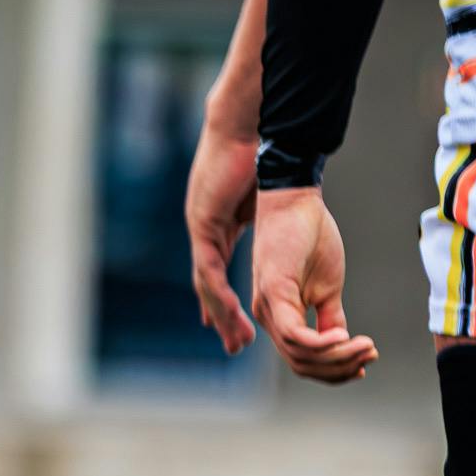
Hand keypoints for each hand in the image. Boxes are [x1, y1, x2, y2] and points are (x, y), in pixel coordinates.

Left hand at [186, 119, 258, 354]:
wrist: (246, 130)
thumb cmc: (258, 154)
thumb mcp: (262, 197)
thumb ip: (264, 215)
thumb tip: (276, 224)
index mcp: (218, 228)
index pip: (218, 274)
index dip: (225, 301)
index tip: (236, 326)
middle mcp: (204, 233)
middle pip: (209, 287)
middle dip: (223, 318)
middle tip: (237, 346)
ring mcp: (199, 229)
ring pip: (206, 284)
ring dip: (221, 314)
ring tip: (238, 339)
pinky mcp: (200, 223)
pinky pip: (207, 267)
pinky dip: (217, 292)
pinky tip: (228, 313)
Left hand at [249, 185, 378, 383]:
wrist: (295, 202)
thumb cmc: (309, 239)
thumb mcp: (327, 287)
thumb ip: (331, 318)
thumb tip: (343, 344)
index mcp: (280, 317)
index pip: (302, 359)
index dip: (333, 370)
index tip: (365, 364)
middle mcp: (269, 317)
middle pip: (300, 363)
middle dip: (338, 368)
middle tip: (370, 357)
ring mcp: (268, 306)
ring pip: (299, 353)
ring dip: (336, 357)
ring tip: (365, 347)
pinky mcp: (273, 292)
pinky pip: (294, 332)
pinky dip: (321, 344)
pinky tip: (344, 339)